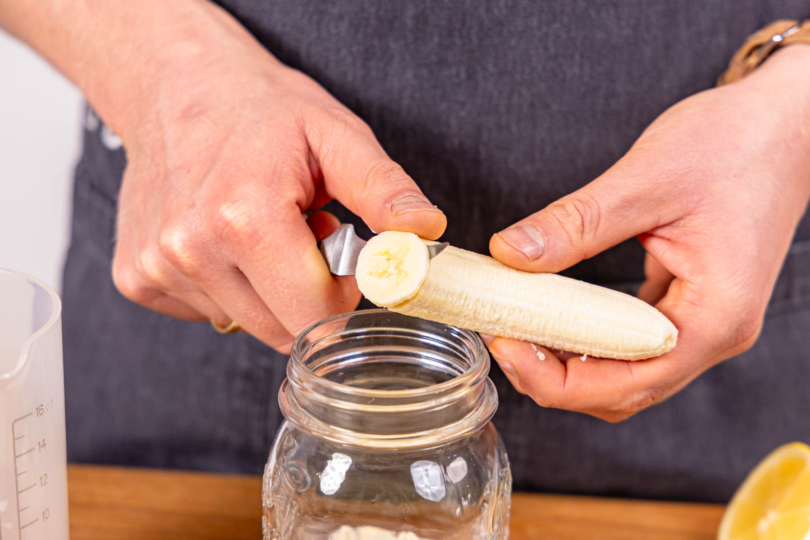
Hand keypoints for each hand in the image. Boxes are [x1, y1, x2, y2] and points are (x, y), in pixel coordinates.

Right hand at [95, 2, 445, 351]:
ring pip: (247, 324)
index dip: (344, 296)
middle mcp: (192, 250)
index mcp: (245, 219)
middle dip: (308, 296)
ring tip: (265, 232)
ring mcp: (159, 268)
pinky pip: (210, 312)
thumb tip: (425, 230)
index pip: (316, 316)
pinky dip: (232, 289)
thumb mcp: (336, 136)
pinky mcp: (139, 279)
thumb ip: (384, 190)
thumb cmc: (260, 111)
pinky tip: (228, 243)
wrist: (178, 88)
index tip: (344, 259)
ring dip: (269, 291)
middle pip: (282, 331)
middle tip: (305, 238)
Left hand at [487, 45, 809, 420]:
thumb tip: (510, 255)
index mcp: (716, 315)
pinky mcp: (689, 303)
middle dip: (555, 376)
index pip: (629, 383)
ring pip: (626, 371)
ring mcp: (703, 321)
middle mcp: (713, 332)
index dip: (558, 379)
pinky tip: (554, 313)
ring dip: (569, 360)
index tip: (505, 344)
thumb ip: (576, 223)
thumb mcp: (646, 178)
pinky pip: (632, 341)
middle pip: (624, 390)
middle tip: (501, 336)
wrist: (786, 122)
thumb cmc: (735, 143)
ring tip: (519, 326)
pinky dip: (589, 337)